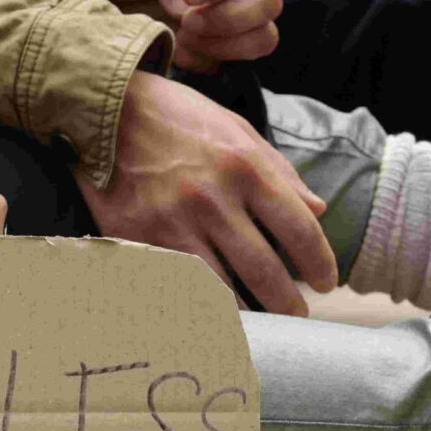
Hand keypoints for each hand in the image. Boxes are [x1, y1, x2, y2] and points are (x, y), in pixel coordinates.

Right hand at [78, 71, 336, 314]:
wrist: (104, 109)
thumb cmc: (177, 118)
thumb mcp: (236, 129)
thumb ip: (279, 171)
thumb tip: (318, 210)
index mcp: (244, 167)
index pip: (299, 229)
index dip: (320, 263)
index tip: (326, 281)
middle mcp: (213, 198)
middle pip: (266, 270)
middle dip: (289, 302)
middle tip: (298, 314)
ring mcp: (173, 222)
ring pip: (223, 289)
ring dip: (250, 313)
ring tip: (263, 320)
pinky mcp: (139, 239)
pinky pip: (179, 287)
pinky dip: (201, 305)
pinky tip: (216, 314)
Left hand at [91, 0, 281, 71]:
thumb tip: (184, 3)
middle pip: (268, 2)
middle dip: (229, 18)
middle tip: (186, 21)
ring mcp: (238, 13)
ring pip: (263, 37)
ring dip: (226, 45)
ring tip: (184, 36)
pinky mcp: (224, 44)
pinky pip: (235, 62)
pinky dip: (206, 60)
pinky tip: (178, 50)